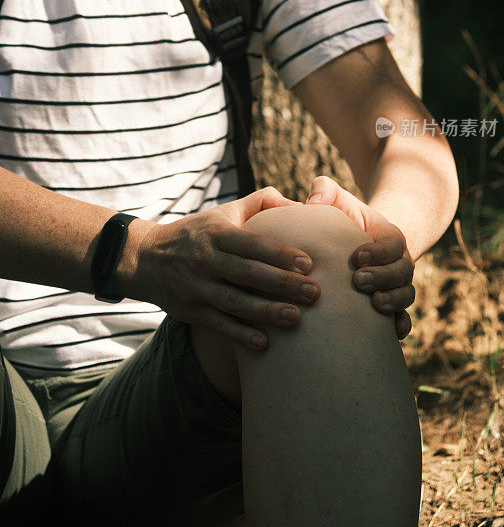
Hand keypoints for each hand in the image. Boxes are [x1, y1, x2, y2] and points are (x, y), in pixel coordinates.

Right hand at [132, 187, 319, 350]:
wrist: (144, 258)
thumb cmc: (196, 234)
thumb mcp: (222, 213)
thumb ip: (259, 203)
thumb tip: (297, 203)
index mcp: (216, 234)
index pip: (252, 244)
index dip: (280, 253)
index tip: (309, 263)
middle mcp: (205, 260)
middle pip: (248, 273)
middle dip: (282, 284)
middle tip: (315, 293)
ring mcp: (196, 287)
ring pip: (234, 302)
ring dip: (266, 312)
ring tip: (296, 318)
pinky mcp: (190, 311)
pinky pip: (218, 324)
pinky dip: (239, 334)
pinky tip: (264, 344)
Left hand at [305, 176, 414, 339]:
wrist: (354, 245)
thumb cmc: (341, 220)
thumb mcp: (336, 200)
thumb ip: (324, 190)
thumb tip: (312, 200)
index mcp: (390, 236)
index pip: (394, 243)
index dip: (379, 251)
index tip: (356, 256)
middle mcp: (399, 262)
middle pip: (404, 271)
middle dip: (383, 276)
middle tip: (358, 280)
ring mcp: (397, 285)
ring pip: (406, 295)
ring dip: (393, 301)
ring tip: (372, 304)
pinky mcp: (391, 305)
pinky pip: (403, 318)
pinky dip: (400, 326)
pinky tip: (391, 335)